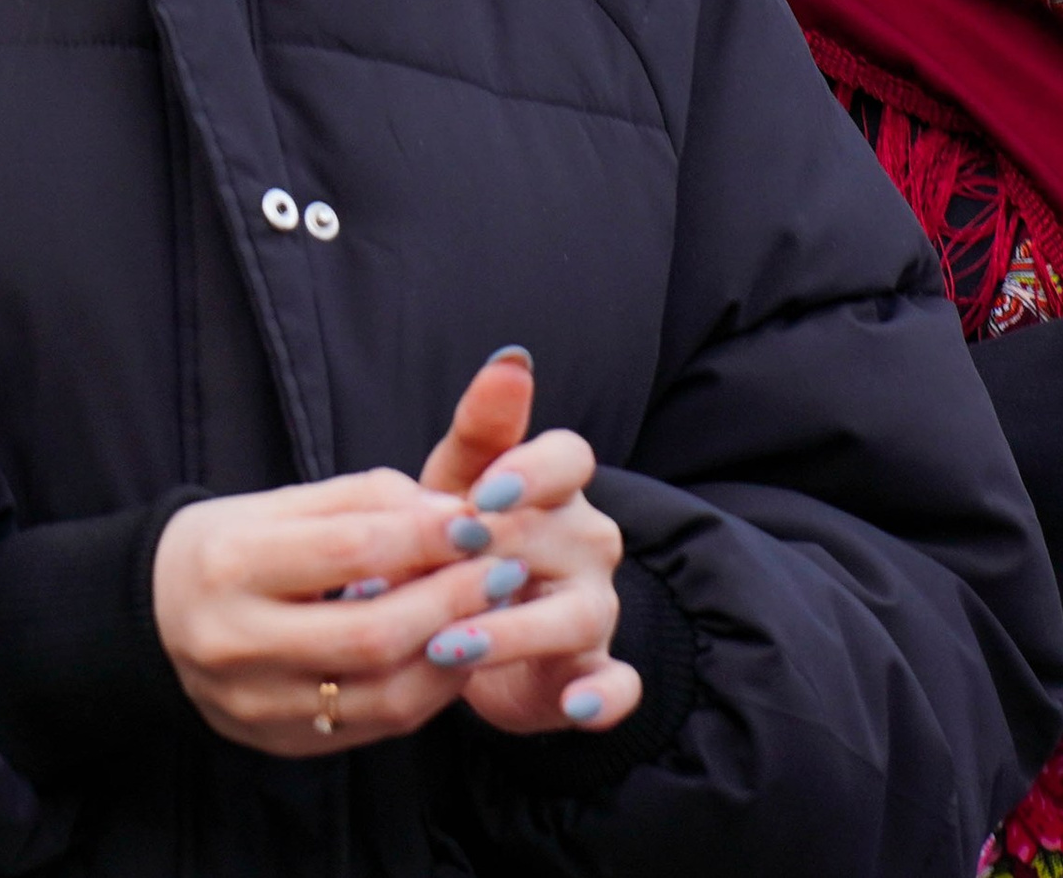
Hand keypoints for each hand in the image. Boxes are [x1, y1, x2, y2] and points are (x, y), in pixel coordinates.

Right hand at [152, 465, 524, 755]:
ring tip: (491, 610)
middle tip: (504, 567)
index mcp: (232, 565)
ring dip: (454, 652)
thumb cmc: (231, 543)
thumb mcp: (282, 501)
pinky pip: (375, 726)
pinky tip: (453, 649)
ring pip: (383, 696)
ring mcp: (257, 706)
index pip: (349, 551)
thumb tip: (454, 512)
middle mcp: (237, 643)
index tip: (477, 517)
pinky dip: (427, 689)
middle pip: (373, 634)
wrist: (158, 614)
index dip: (424, 535)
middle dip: (453, 599)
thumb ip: (367, 500)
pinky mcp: (281, 744)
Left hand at [414, 356, 638, 738]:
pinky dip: (603, 695)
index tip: (483, 493)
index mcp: (557, 487)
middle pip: (567, 535)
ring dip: (518, 630)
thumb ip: (482, 425)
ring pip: (579, 614)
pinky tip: (574, 704)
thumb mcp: (459, 478)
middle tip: (445, 567)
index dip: (533, 471)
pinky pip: (618, 684)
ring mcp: (596, 609)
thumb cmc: (463, 535)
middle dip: (503, 554)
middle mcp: (587, 542)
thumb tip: (511, 358)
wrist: (467, 628)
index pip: (570, 457)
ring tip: (452, 646)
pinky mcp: (595, 674)